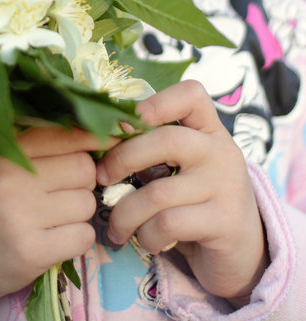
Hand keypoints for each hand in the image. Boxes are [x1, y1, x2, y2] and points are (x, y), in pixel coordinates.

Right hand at [0, 127, 107, 320]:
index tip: (111, 139)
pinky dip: (76, 238)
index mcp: (2, 151)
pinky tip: (53, 239)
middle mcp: (11, 179)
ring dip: (78, 212)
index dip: (93, 137)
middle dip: (82, 181)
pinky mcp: (32, 252)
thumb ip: (34, 146)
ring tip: (51, 218)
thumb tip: (93, 131)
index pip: (64, 134)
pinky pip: (83, 236)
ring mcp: (21, 217)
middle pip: (83, 168)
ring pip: (86, 203)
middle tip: (62, 192)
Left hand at [96, 80, 268, 303]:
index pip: (191, 94)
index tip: (121, 126)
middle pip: (166, 139)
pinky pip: (168, 224)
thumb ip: (154, 148)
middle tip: (101, 177)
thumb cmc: (197, 202)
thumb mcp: (183, 167)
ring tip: (117, 226)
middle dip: (123, 158)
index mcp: (209, 130)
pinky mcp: (225, 222)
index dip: (153, 103)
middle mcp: (221, 152)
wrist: (245, 251)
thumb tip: (100, 138)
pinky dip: (146, 235)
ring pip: (159, 192)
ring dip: (126, 213)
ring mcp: (226, 186)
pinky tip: (147, 240)